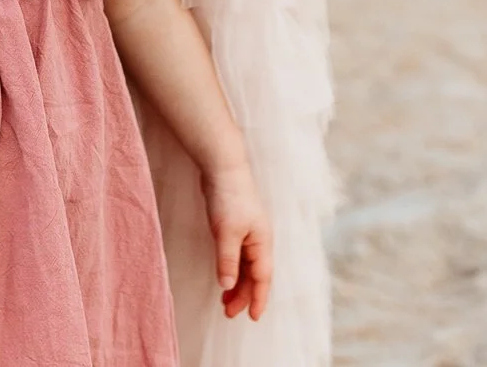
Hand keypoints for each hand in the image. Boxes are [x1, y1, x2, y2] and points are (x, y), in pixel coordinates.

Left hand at [202, 163, 272, 320]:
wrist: (223, 168)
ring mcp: (248, 235)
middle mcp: (259, 242)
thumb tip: (227, 286)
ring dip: (237, 285)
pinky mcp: (237, 229)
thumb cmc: (229, 198)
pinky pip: (237, 258)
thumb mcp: (226, 232)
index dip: (258, 299)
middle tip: (229, 313)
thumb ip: (227, 260)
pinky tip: (224, 278)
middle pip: (255, 276)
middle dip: (244, 296)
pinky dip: (232, 270)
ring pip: (246, 268)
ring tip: (224, 302)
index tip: (252, 318)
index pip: (262, 279)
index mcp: (262, 244)